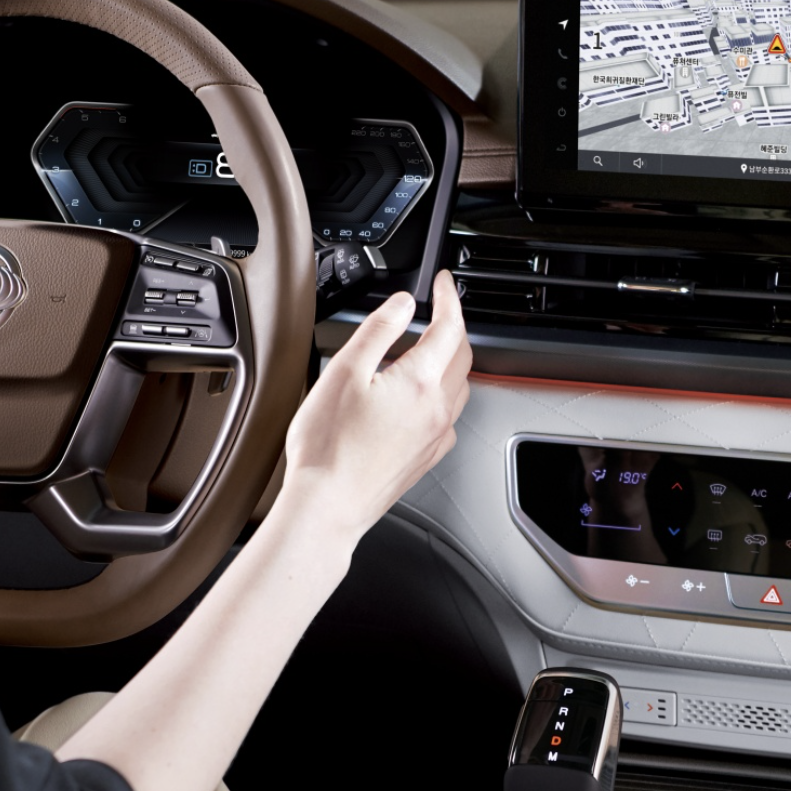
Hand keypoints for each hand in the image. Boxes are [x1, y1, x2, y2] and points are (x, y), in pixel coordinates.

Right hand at [276, 272, 472, 539]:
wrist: (328, 506)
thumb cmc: (328, 447)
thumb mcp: (344, 371)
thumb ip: (378, 330)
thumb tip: (402, 305)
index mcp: (420, 382)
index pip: (450, 326)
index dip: (450, 298)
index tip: (445, 283)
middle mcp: (438, 409)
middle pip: (462, 356)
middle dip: (454, 327)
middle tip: (438, 310)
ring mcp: (436, 436)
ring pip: (460, 386)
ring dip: (451, 361)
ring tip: (428, 349)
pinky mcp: (428, 457)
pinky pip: (449, 416)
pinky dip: (443, 395)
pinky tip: (420, 397)